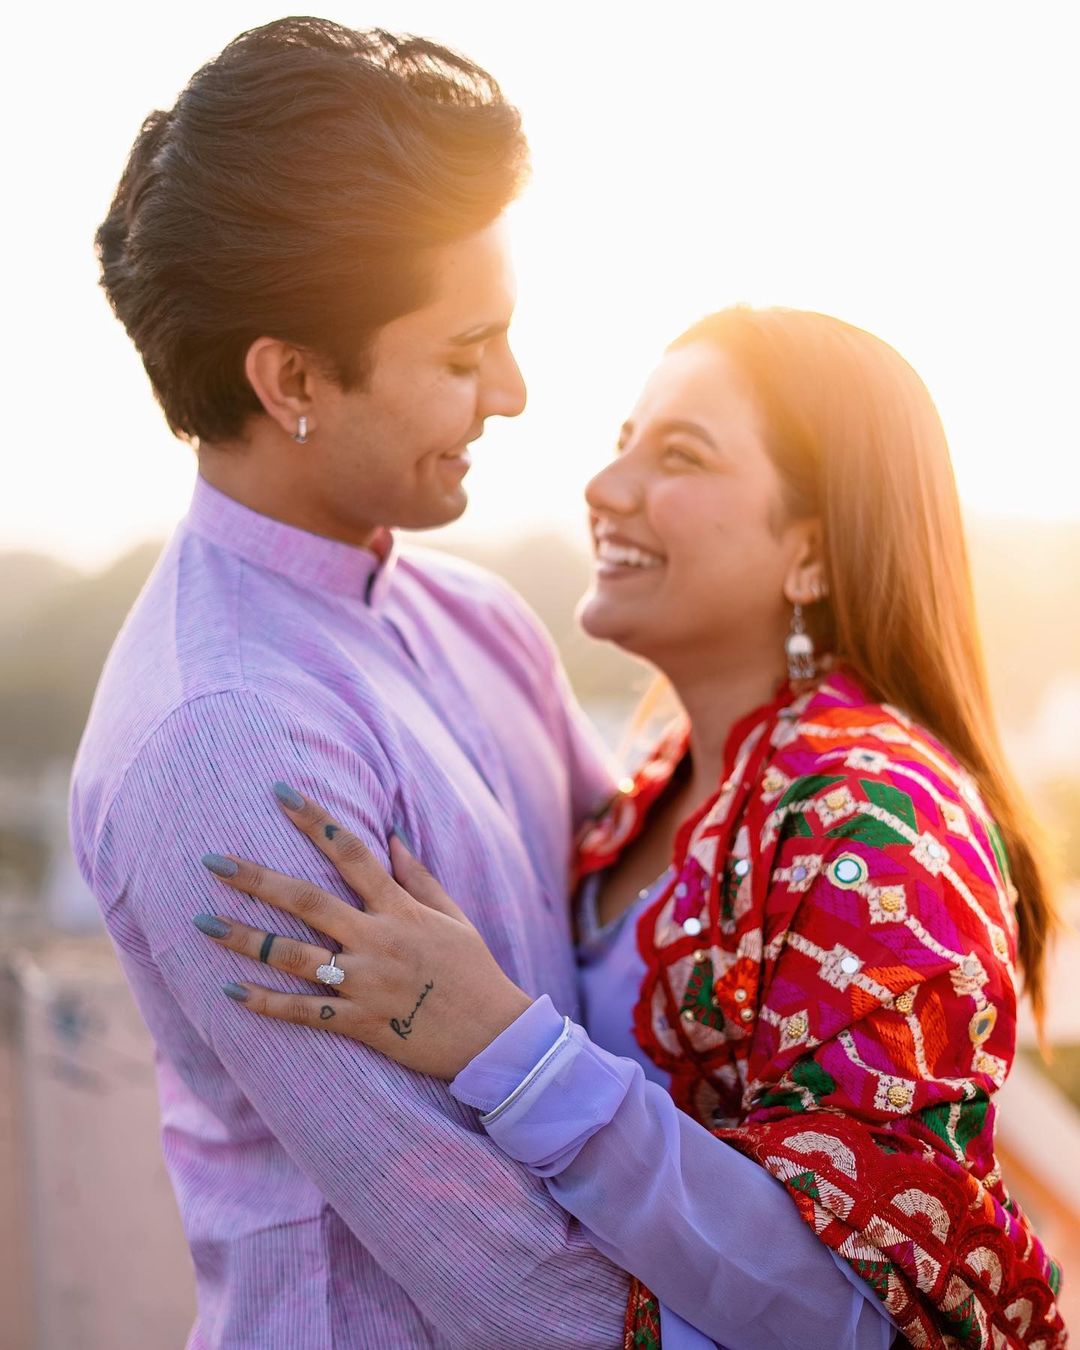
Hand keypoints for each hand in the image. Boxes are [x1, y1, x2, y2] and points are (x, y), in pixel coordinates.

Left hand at [192, 786, 532, 1078]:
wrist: (493, 1037)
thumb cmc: (473, 970)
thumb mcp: (452, 916)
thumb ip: (417, 877)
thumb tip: (388, 835)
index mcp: (399, 909)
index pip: (352, 852)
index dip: (316, 820)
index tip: (281, 793)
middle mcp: (376, 940)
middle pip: (307, 901)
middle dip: (257, 878)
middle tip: (213, 859)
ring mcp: (365, 983)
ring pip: (294, 956)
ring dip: (245, 939)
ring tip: (202, 922)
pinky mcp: (359, 1023)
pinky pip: (303, 1012)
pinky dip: (265, 1003)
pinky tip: (229, 991)